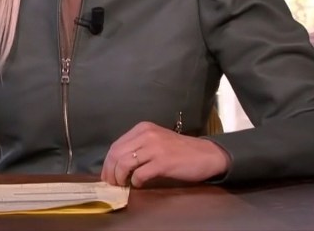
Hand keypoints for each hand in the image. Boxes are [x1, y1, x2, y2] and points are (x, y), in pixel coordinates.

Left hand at [101, 121, 230, 187]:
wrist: (206, 154)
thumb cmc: (180, 150)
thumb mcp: (156, 140)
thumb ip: (138, 146)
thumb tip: (118, 163)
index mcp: (143, 128)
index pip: (116, 145)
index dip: (108, 162)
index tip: (107, 174)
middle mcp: (146, 135)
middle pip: (116, 154)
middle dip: (110, 171)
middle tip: (111, 183)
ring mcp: (154, 148)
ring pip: (124, 163)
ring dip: (120, 177)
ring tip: (122, 184)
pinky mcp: (163, 162)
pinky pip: (140, 174)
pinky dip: (135, 181)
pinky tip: (139, 184)